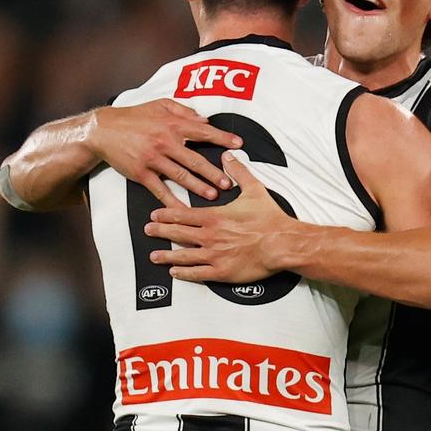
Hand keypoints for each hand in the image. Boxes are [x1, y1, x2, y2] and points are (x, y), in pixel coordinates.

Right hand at [93, 99, 241, 206]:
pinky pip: (160, 190)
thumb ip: (184, 111)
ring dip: (198, 187)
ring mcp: (153, 159)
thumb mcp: (160, 105)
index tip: (239, 144)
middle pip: (195, 160)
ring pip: (181, 176)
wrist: (104, 130)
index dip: (222, 138)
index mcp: (172, 125)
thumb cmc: (134, 117)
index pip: (203, 131)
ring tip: (212, 196)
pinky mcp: (142, 173)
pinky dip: (172, 201)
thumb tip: (205, 119)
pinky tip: (183, 210)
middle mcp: (165, 142)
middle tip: (228, 183)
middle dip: (214, 172)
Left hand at [145, 152, 295, 282]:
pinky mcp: (222, 271)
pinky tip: (175, 272)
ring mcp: (214, 255)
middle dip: (160, 232)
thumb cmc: (270, 220)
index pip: (183, 215)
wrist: (282, 243)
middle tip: (148, 231)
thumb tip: (229, 157)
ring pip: (183, 255)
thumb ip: (238, 172)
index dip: (166, 215)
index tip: (155, 215)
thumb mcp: (254, 189)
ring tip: (154, 255)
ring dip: (166, 255)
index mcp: (215, 217)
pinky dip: (184, 273)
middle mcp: (210, 236)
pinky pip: (197, 273)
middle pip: (178, 233)